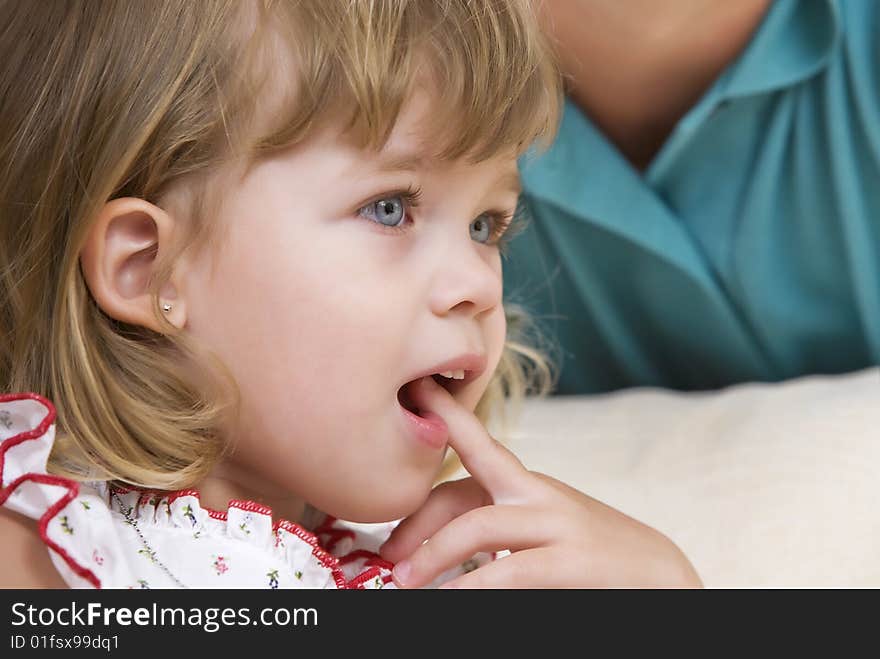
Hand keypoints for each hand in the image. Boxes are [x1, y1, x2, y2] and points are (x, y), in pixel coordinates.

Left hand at [380, 376, 702, 587]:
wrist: (668, 579)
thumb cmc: (596, 558)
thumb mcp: (543, 534)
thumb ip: (501, 531)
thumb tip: (440, 551)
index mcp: (531, 487)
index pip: (477, 449)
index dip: (446, 419)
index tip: (417, 392)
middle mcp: (540, 496)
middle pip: (464, 491)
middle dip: (417, 520)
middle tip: (385, 554)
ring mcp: (559, 524)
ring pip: (479, 525)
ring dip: (433, 554)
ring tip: (404, 583)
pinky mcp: (574, 560)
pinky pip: (509, 570)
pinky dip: (471, 586)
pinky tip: (451, 597)